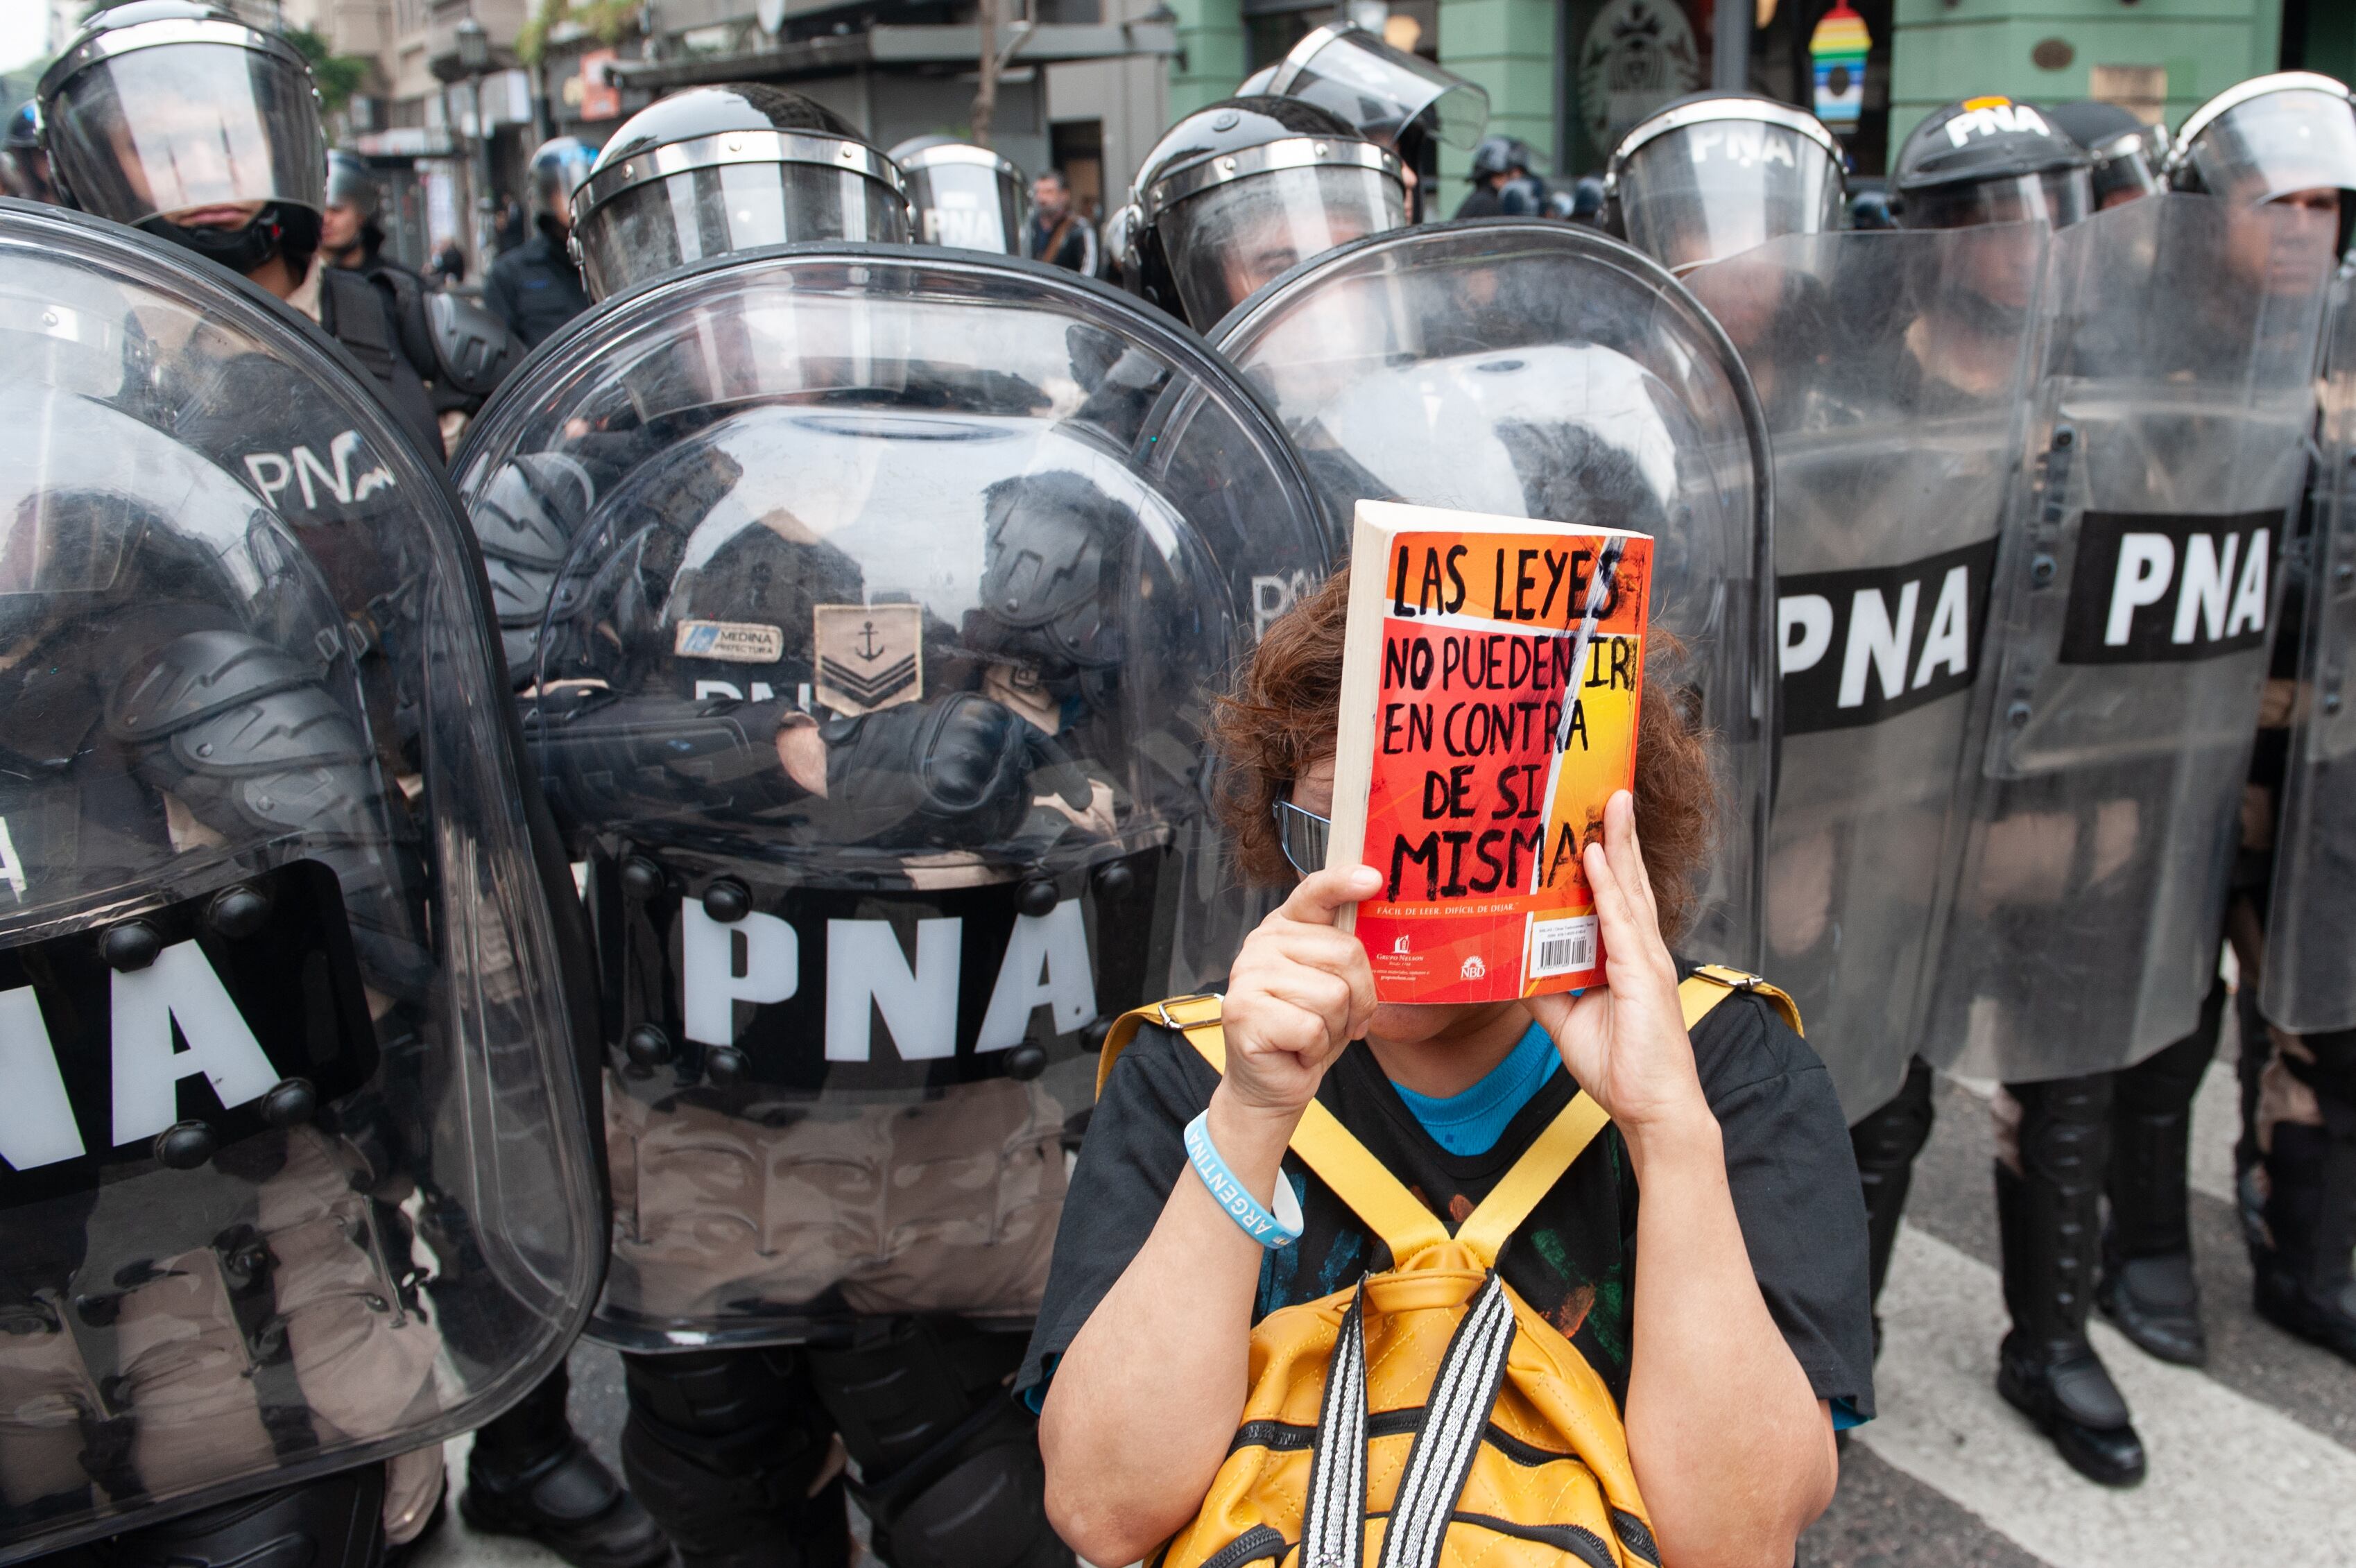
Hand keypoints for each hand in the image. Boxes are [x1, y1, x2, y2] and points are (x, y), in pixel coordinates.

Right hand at [1218, 865, 1382, 1127]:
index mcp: (1285, 927)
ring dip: (1335, 1028)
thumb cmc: (1308, 1032)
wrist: (1270, 1086)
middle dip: (1358, 998)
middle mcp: (1261, 942)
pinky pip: (1311, 1027)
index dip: (1344, 882)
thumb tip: (1382, 924)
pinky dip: (1314, 1048)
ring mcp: (1247, 975)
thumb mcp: (1336, 987)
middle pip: (1345, 953)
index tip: (1373, 879)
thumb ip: (1347, 955)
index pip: (1315, 892)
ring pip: (1332, 994)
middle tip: (1339, 1020)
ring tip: (1312, 1036)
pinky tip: (1295, 1051)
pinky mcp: (1243, 1011)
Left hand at [1526, 792, 1711, 1153]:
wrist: (1653, 1111)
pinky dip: (1608, 888)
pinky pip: (1620, 922)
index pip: (1616, 897)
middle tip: (1608, 790)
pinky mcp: (1642, 976)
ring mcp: (1646, 960)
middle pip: (1627, 881)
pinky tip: (1598, 857)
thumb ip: (1542, 988)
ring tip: (1610, 802)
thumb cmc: (1621, 1070)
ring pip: (1628, 890)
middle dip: (1617, 834)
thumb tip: (1509, 965)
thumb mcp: (1565, 1020)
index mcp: (1626, 958)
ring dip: (1618, 843)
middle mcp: (1641, 951)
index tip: (1592, 822)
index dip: (1608, 858)